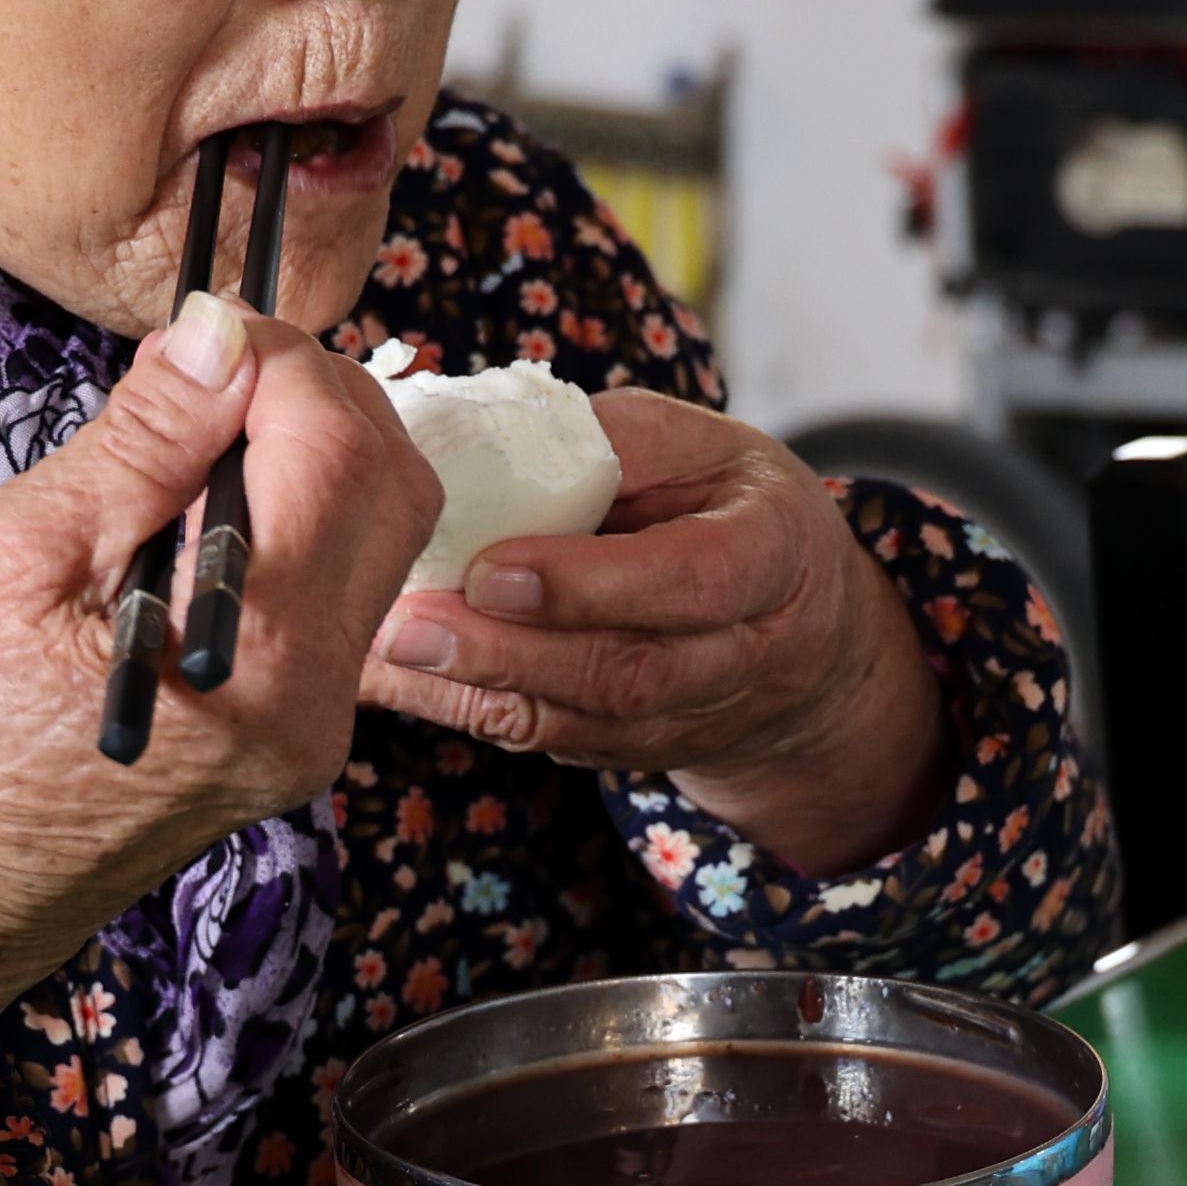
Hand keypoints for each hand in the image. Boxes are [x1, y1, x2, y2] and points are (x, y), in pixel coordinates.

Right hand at [0, 294, 439, 1097]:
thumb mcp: (22, 556)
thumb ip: (140, 445)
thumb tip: (219, 335)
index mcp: (257, 658)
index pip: (340, 452)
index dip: (282, 361)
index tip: (203, 331)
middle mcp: (319, 702)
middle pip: (396, 490)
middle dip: (318, 398)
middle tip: (209, 373)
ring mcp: (319, 728)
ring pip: (382, 539)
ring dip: (312, 456)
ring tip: (192, 441)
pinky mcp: (301, 737)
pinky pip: (341, 595)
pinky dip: (296, 523)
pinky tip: (200, 515)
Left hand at [363, 392, 947, 876]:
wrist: (802, 628)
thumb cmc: (730, 505)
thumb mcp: (703, 446)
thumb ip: (616, 443)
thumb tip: (490, 435)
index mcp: (776, 551)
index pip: (695, 580)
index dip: (595, 583)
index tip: (493, 570)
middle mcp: (748, 653)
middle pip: (628, 672)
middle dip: (508, 652)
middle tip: (405, 620)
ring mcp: (696, 716)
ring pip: (582, 722)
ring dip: (473, 689)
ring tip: (384, 648)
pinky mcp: (640, 750)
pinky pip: (550, 740)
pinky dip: (467, 711)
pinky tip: (395, 680)